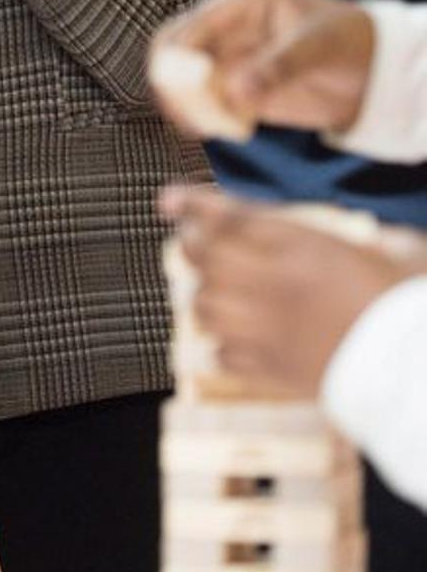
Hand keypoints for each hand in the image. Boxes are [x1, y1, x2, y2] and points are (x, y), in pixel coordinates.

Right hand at [149, 0, 374, 140]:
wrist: (373, 72)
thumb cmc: (350, 42)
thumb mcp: (319, 47)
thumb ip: (278, 66)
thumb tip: (236, 92)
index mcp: (244, 1)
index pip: (194, 23)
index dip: (179, 54)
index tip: (180, 87)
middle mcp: (229, 27)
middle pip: (176, 50)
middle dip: (171, 81)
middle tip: (181, 111)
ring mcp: (231, 58)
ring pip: (185, 80)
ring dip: (185, 104)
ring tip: (202, 127)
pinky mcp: (237, 88)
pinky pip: (207, 104)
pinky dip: (205, 119)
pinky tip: (224, 132)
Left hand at [160, 185, 426, 392]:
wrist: (413, 366)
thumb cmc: (402, 302)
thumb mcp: (377, 247)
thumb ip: (328, 235)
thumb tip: (286, 226)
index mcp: (303, 248)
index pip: (229, 218)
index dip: (193, 206)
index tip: (169, 201)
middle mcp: (275, 284)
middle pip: (206, 260)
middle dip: (194, 249)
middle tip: (195, 247)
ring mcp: (267, 330)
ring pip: (205, 307)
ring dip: (206, 298)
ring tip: (217, 294)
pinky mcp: (271, 370)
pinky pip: (221, 355)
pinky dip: (222, 347)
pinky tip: (236, 342)